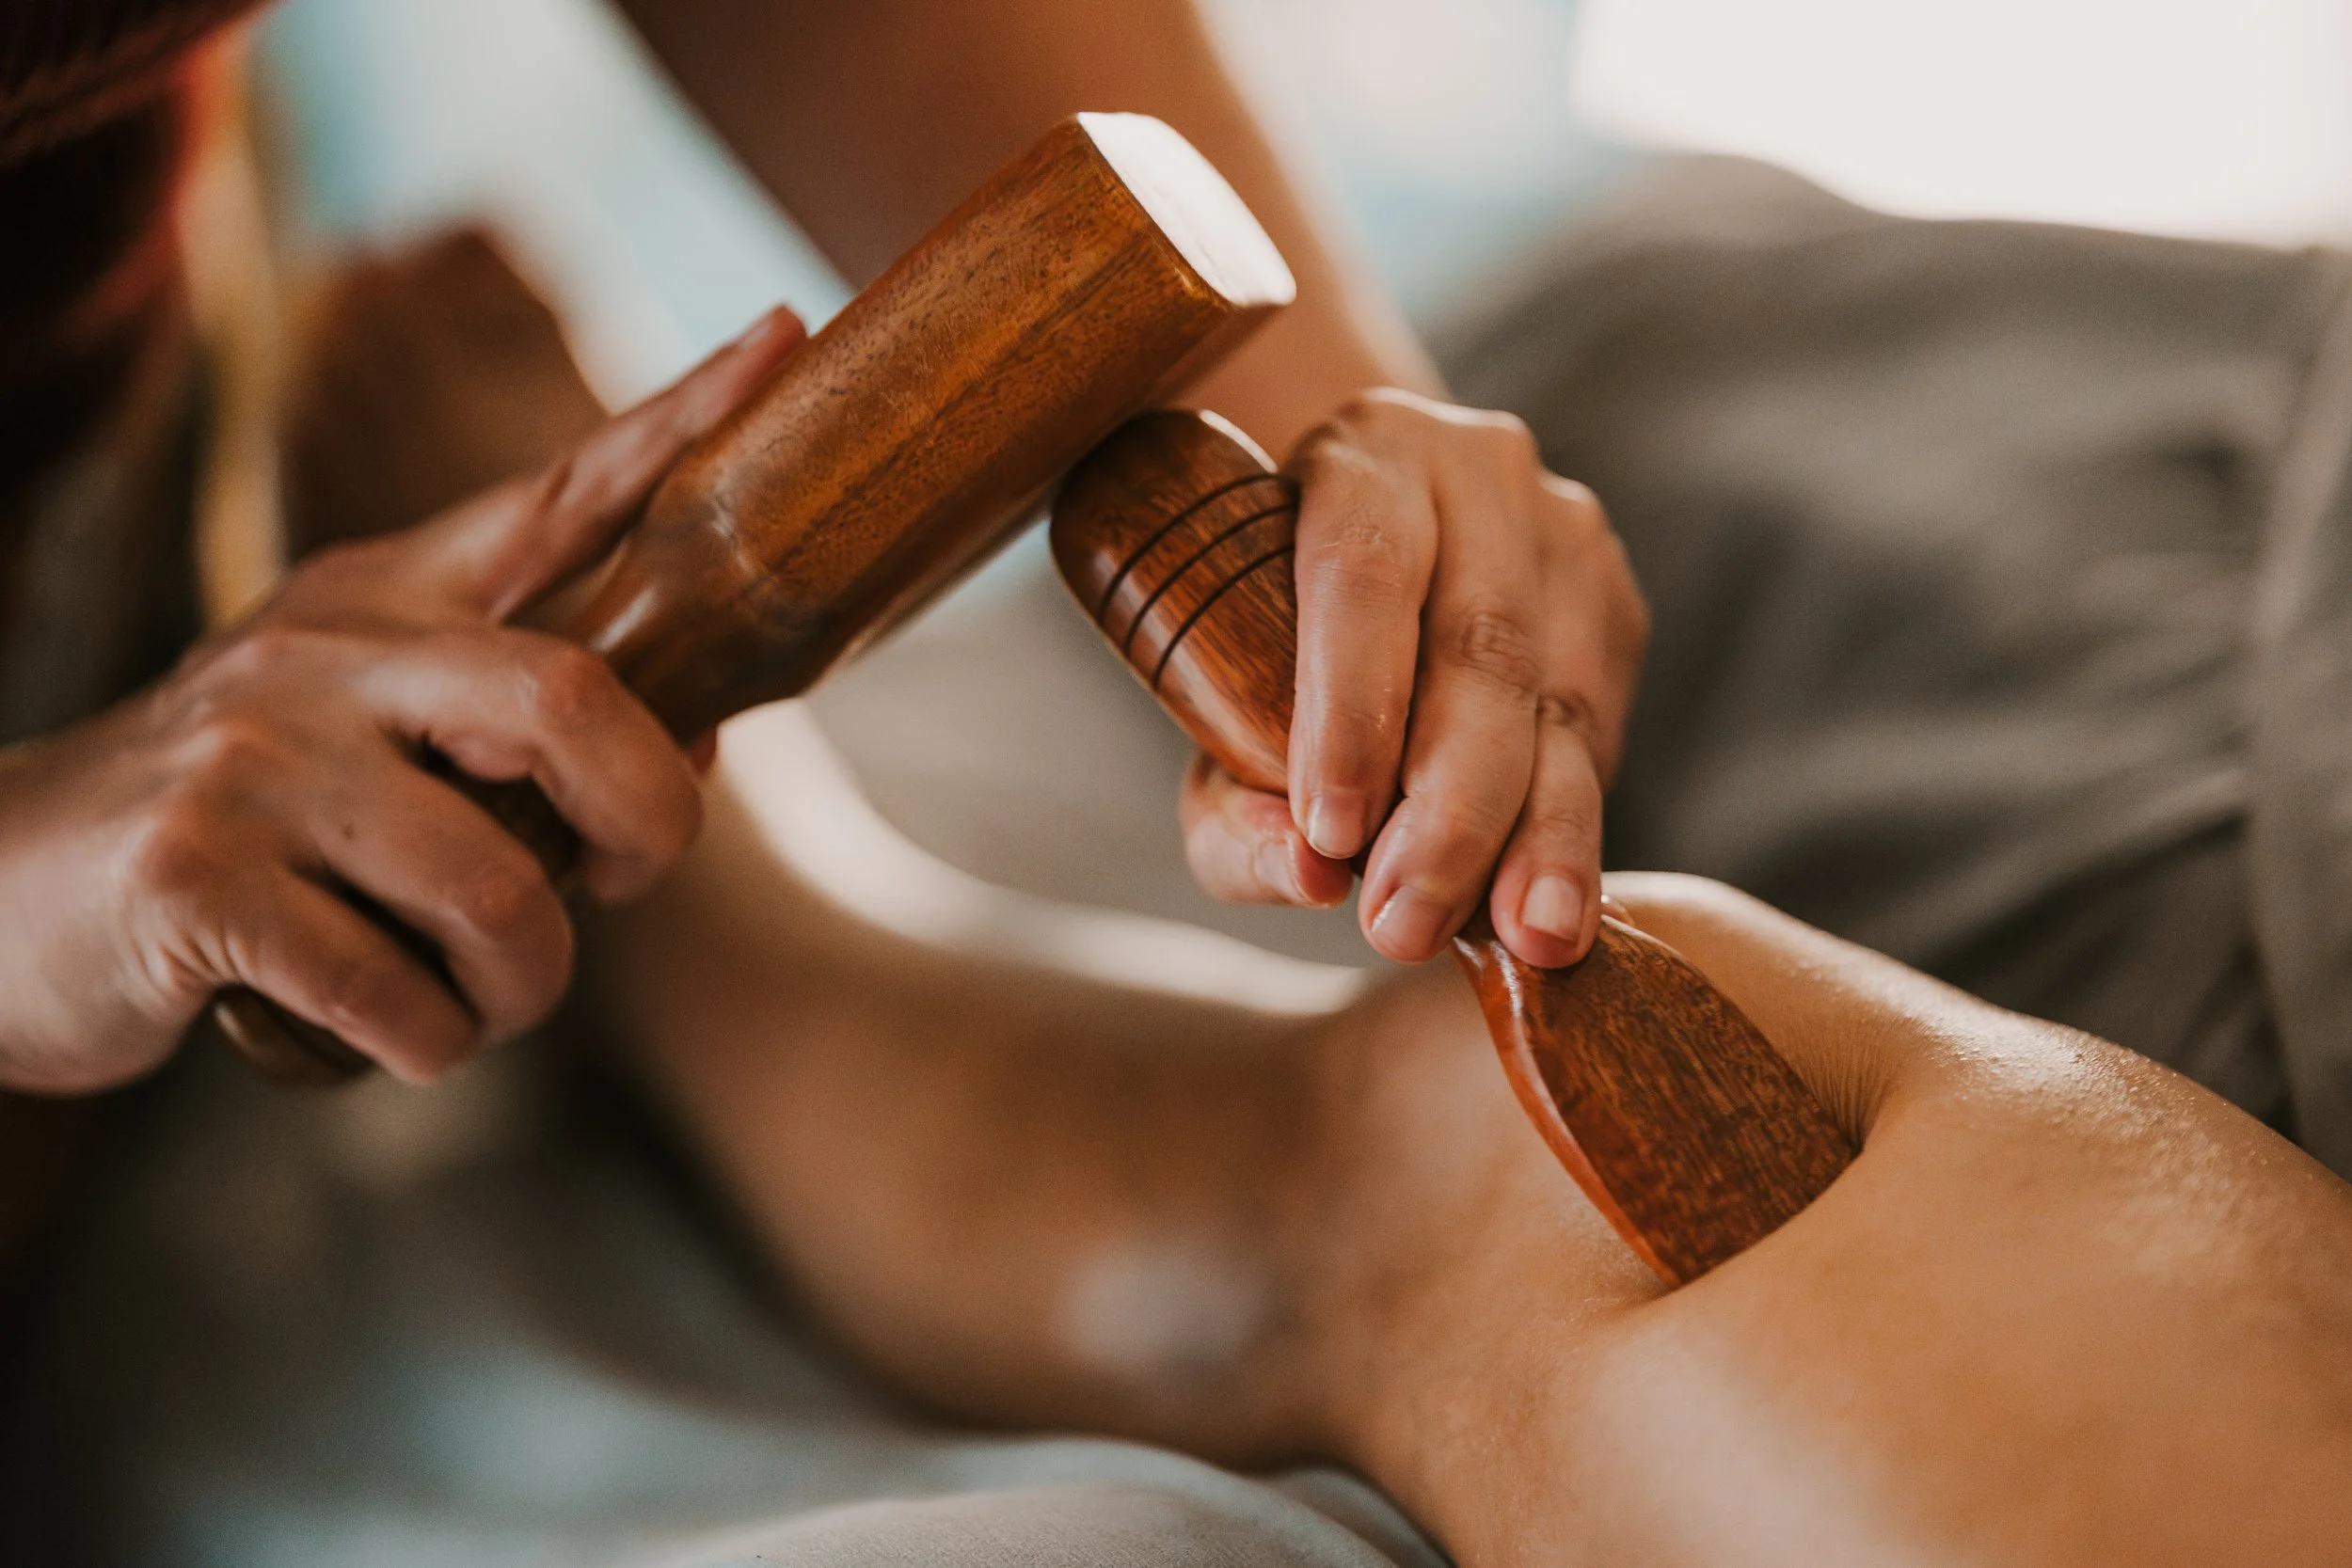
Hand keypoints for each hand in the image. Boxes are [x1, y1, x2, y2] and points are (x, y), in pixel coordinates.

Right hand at [0, 308, 804, 1093]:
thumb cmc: (236, 821)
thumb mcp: (358, 727)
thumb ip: (508, 725)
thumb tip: (700, 743)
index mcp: (381, 602)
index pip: (553, 495)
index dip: (676, 423)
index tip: (782, 339)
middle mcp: (324, 655)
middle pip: (568, 706)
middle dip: (650, 821)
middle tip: (632, 879)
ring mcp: (252, 761)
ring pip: (494, 888)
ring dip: (527, 984)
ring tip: (492, 1004)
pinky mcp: (195, 878)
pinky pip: (393, 990)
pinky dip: (432, 1042)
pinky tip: (403, 1036)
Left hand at [1180, 389, 1646, 967]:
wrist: (1367, 549)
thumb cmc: (1266, 642)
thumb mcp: (1214, 715)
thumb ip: (1237, 808)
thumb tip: (1310, 874)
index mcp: (1361, 456)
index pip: (1363, 570)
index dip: (1351, 705)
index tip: (1332, 832)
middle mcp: (1476, 470)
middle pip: (1481, 645)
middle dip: (1448, 808)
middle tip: (1408, 925)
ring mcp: (1565, 530)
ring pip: (1561, 699)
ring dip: (1537, 836)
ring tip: (1520, 938)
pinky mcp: (1617, 602)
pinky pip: (1600, 732)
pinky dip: (1570, 830)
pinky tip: (1546, 907)